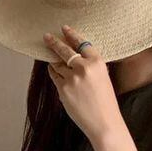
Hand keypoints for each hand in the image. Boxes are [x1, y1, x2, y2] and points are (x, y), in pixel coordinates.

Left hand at [43, 25, 121, 142]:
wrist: (104, 122)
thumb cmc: (105, 102)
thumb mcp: (103, 77)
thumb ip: (91, 66)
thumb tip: (75, 57)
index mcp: (97, 62)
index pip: (81, 43)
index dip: (71, 35)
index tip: (64, 28)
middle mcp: (84, 68)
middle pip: (64, 50)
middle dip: (54, 42)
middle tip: (46, 36)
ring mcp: (72, 78)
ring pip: (57, 64)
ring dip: (53, 60)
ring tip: (51, 57)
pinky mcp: (63, 89)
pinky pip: (54, 76)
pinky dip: (53, 72)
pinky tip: (53, 70)